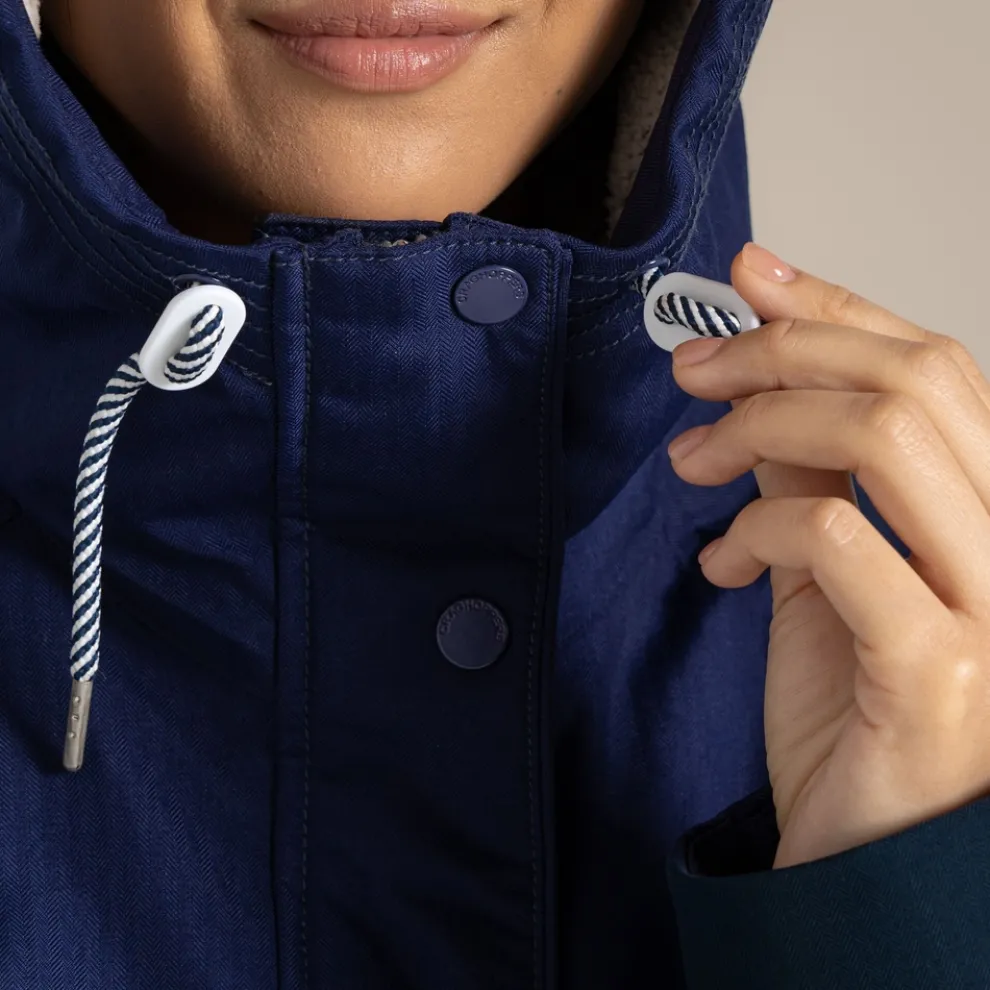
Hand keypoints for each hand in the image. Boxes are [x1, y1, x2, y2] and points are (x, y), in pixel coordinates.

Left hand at [667, 243, 989, 868]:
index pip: (932, 367)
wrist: (875, 855)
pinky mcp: (939, 667)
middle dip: (781, 353)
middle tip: (694, 370)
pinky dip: (758, 528)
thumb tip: (761, 392)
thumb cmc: (857, 714)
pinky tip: (721, 565)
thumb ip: (809, 481)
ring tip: (692, 462)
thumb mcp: (824, 576)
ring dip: (761, 424)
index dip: (837, 307)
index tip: (751, 272)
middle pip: (911, 381)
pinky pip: (839, 539)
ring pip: (885, 439)